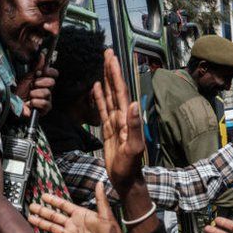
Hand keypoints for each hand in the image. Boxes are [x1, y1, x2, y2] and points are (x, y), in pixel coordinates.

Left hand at [17, 53, 58, 117]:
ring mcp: (47, 100)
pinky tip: (30, 103)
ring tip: (29, 96)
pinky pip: (45, 103)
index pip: (54, 74)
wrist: (12, 104)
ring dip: (35, 93)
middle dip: (40, 82)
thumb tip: (42, 55)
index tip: (41, 71)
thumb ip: (36, 67)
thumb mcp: (27, 77)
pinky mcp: (45, 110)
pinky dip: (35, 102)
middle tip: (32, 85)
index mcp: (43, 81)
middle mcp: (47, 89)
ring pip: (47, 93)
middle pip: (52, 82)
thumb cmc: (19, 91)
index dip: (49, 71)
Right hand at [28, 187, 121, 232]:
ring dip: (42, 224)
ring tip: (30, 219)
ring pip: (52, 228)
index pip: (64, 206)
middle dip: (43, 211)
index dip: (54, 200)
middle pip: (54, 216)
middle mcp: (73, 224)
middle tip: (32, 206)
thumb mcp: (106, 215)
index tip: (44, 196)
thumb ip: (101, 199)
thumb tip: (100, 183)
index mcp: (81, 215)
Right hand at [95, 50, 143, 193]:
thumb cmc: (130, 166)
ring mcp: (115, 122)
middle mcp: (122, 117)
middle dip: (112, 70)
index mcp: (128, 118)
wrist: (125, 179)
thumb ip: (134, 126)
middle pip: (116, 88)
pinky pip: (103, 109)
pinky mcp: (109, 130)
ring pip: (110, 96)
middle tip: (107, 52)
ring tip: (103, 64)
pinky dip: (100, 97)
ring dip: (107, 80)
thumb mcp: (134, 147)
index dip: (116, 73)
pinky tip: (97, 87)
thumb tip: (135, 103)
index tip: (112, 57)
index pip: (121, 91)